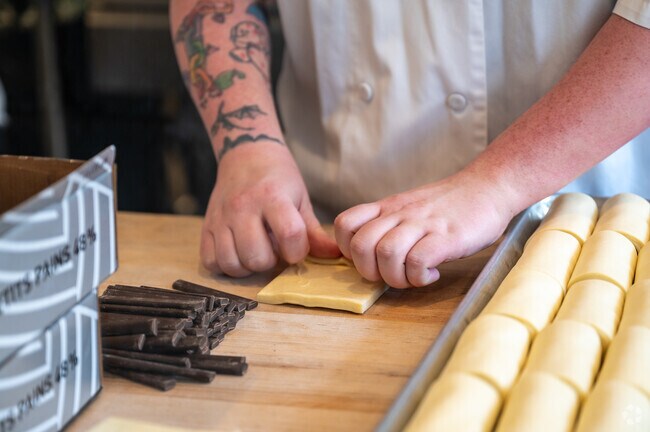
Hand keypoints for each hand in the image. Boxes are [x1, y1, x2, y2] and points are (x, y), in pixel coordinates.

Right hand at [201, 141, 340, 276]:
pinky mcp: (207, 226)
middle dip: (271, 261)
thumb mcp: (301, 199)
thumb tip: (335, 255)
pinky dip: (225, 265)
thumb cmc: (279, 179)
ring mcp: (222, 217)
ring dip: (248, 266)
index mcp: (272, 197)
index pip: (290, 234)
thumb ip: (314, 231)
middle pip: (257, 256)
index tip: (296, 247)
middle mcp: (243, 207)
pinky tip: (238, 253)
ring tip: (256, 250)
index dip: (297, 251)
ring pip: (232, 263)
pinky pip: (211, 261)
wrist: (246, 155)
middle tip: (274, 248)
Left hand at [334, 173, 514, 287]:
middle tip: (391, 274)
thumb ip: (388, 224)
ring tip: (413, 277)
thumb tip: (368, 254)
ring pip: (386, 254)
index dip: (348, 249)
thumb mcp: (409, 206)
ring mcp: (423, 224)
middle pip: (361, 246)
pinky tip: (432, 274)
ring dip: (396, 277)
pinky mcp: (447, 237)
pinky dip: (420, 276)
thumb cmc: (448, 204)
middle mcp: (400, 214)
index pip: (345, 224)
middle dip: (370, 271)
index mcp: (388, 207)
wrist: (489, 186)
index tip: (370, 260)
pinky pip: (418, 261)